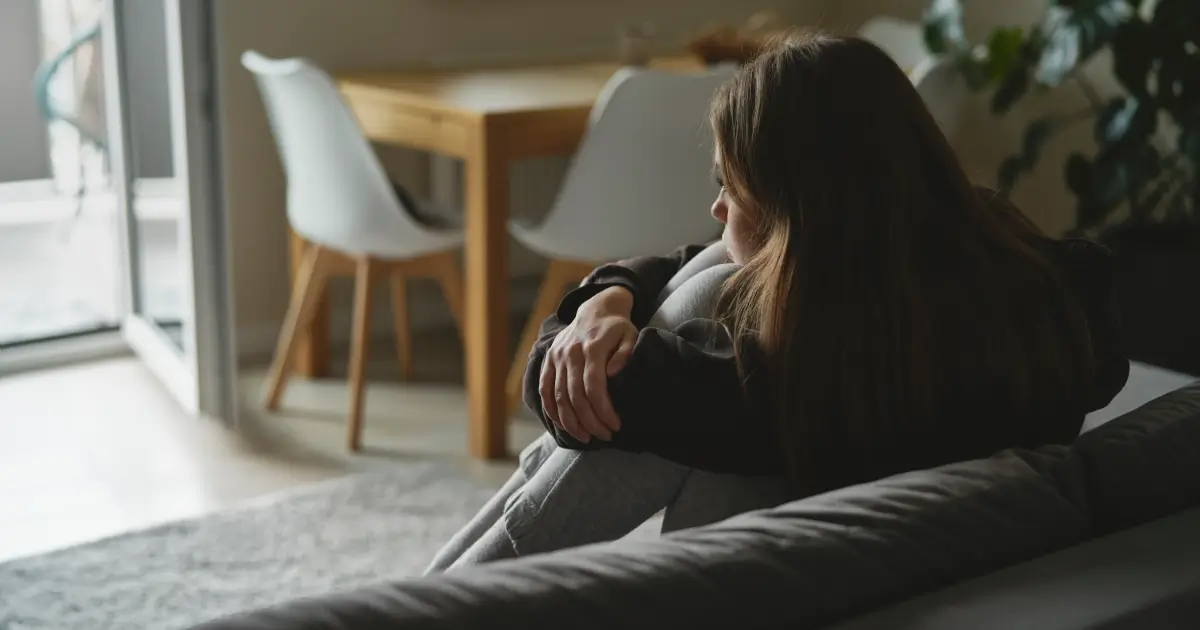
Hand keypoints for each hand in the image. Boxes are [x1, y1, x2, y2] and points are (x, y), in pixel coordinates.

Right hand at [539, 287, 636, 442]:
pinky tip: (563, 425)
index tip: (615, 426)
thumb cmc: (617, 328)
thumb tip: (613, 374)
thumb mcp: (630, 336)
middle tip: (604, 436)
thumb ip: (625, 354)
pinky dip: (551, 411)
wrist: (595, 309)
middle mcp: (570, 353)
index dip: (603, 411)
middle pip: (575, 397)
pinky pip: (544, 390)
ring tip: (586, 437)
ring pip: (558, 397)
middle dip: (590, 422)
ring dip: (571, 422)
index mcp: (592, 347)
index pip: (594, 387)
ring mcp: (556, 357)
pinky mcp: (548, 360)